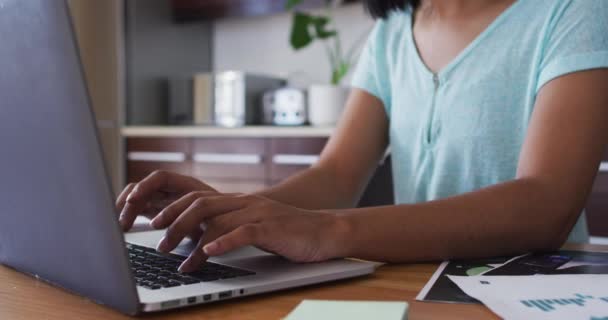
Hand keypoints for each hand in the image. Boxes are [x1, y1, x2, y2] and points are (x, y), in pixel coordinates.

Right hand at [115, 170, 216, 231]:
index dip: (145, 187)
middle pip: (144, 188)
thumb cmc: (226, 223)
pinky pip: (140, 209)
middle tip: (121, 223)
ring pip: (139, 199)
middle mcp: (173, 190)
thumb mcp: (214, 225)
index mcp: (187, 186)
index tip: (132, 201)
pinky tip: (124, 227)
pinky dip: (131, 216)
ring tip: (121, 227)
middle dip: (130, 202)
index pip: (160, 178)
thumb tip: (183, 237)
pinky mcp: (159, 212)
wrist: (231, 228)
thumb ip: (198, 226)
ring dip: (127, 210)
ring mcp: (165, 200)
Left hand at [150, 193, 351, 271]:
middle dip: (174, 223)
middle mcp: (245, 202)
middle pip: (201, 205)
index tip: (154, 224)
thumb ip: (231, 227)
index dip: (172, 209)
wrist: (325, 230)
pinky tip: (210, 253)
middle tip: (159, 244)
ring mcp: (259, 213)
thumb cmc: (289, 232)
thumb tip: (201, 241)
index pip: (197, 198)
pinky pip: (244, 233)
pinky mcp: (272, 228)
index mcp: (239, 201)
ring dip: (194, 242)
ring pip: (218, 220)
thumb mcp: (255, 225)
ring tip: (181, 261)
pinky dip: (224, 243)